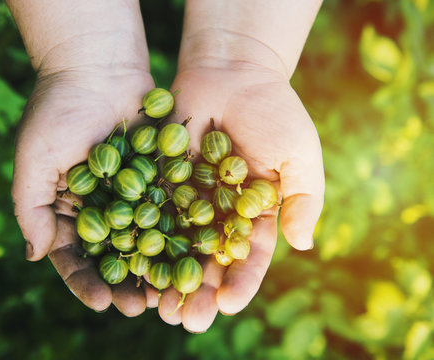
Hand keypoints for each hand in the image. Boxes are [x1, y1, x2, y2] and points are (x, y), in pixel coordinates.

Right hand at [11, 64, 156, 314]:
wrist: (96, 65)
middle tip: (139, 308)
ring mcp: (130, 193)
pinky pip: (167, 209)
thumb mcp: (33, 159)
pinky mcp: (158, 176)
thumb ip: (29, 208)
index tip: (101, 302)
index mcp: (65, 208)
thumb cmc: (56, 110)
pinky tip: (191, 254)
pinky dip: (177, 232)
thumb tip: (33, 256)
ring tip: (167, 293)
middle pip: (112, 255)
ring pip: (143, 239)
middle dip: (124, 282)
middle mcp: (99, 206)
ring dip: (155, 267)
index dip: (85, 281)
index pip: (73, 256)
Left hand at [155, 57, 324, 331]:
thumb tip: (303, 246)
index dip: (240, 283)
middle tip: (188, 320)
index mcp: (254, 215)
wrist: (231, 71)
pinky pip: (151, 213)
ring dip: (167, 278)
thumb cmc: (273, 111)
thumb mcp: (298, 155)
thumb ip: (304, 200)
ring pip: (176, 246)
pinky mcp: (159, 180)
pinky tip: (134, 264)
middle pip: (208, 261)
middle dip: (199, 292)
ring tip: (159, 308)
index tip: (228, 304)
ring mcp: (187, 199)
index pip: (248, 258)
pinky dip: (142, 239)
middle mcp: (217, 214)